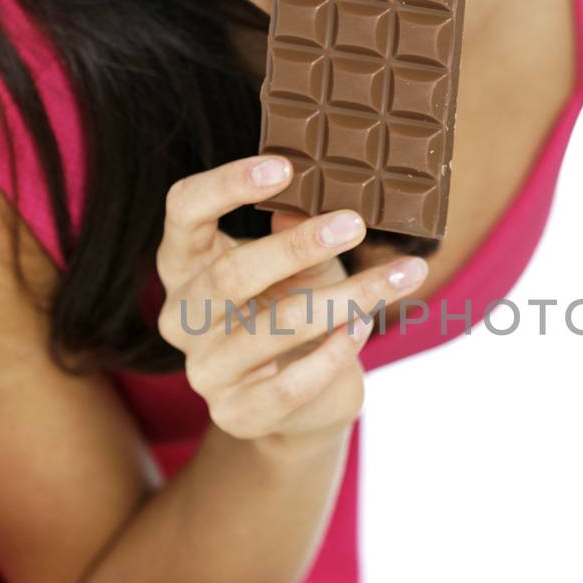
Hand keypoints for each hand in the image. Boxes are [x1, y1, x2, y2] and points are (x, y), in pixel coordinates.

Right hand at [155, 155, 427, 441]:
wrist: (306, 402)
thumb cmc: (296, 310)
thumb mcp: (302, 265)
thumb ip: (297, 235)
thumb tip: (301, 204)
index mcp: (185, 264)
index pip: (184, 209)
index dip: (226, 184)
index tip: (283, 166)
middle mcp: (181, 317)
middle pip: (229, 273)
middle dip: (297, 246)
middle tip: (355, 223)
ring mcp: (205, 371)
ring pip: (274, 327)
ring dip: (346, 297)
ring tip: (402, 275)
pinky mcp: (236, 415)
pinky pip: (292, 382)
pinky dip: (337, 351)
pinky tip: (365, 325)